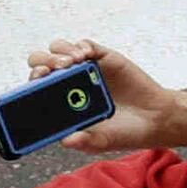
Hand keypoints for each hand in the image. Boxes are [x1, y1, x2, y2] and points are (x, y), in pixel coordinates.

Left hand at [20, 37, 186, 152]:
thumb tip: (67, 141)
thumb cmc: (124, 132)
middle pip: (43, 63)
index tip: (34, 83)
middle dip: (42, 63)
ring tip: (70, 63)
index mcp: (61, 102)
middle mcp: (69, 83)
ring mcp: (86, 69)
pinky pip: (87, 45)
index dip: (31, 83)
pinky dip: (82, 46)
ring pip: (60, 49)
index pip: (36, 87)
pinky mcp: (104, 59)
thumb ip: (85, 142)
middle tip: (52, 71)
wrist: (156, 120)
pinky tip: (84, 56)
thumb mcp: (102, 142)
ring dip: (59, 52)